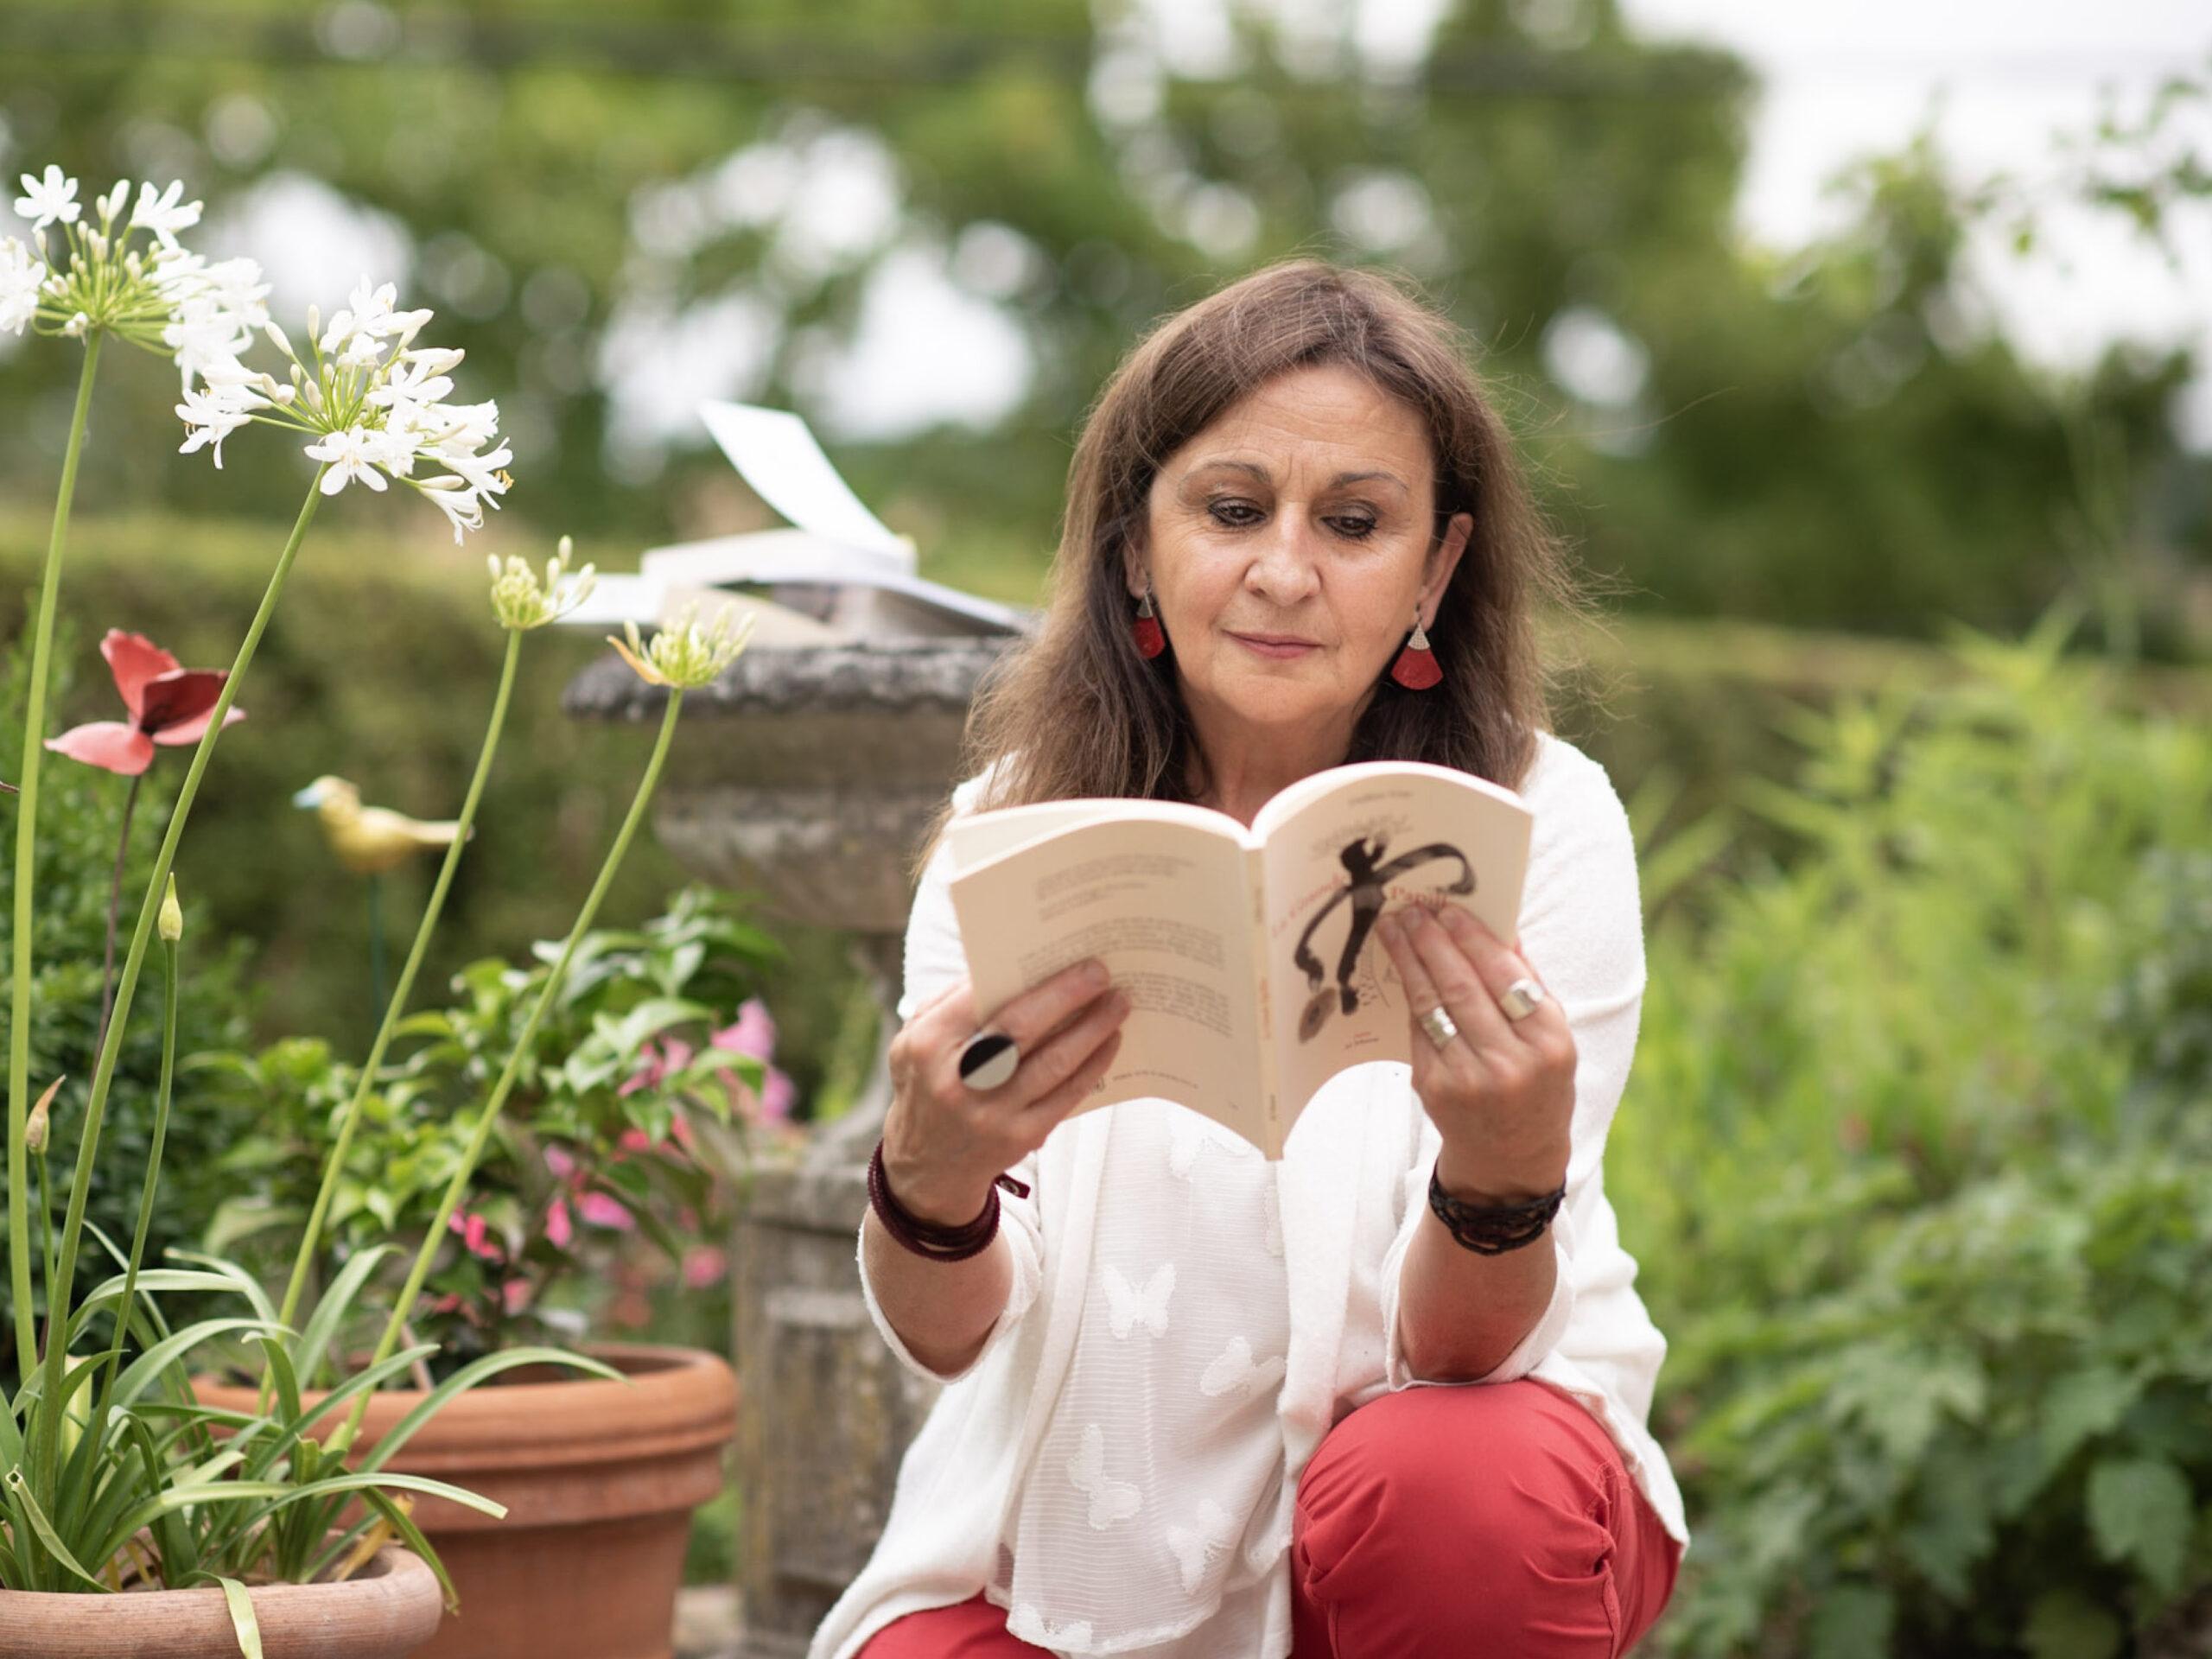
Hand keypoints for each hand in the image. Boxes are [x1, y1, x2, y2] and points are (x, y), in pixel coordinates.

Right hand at [881, 960, 1128, 1226]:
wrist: (927, 1165)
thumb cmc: (928, 1084)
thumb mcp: (916, 1041)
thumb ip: (951, 1002)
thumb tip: (1010, 969)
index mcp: (928, 1045)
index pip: (979, 998)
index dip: (1025, 978)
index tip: (1062, 960)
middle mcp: (958, 1080)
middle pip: (1022, 1027)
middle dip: (1066, 995)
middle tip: (1100, 973)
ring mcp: (991, 1113)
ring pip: (1054, 1062)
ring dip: (1092, 1029)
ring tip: (1117, 1004)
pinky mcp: (1020, 1137)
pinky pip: (1067, 1095)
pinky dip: (1093, 1065)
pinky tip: (1109, 1043)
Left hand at [1374, 906, 1573, 1200]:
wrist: (1512, 1157)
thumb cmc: (1537, 1085)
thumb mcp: (1552, 1038)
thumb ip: (1528, 985)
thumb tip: (1499, 927)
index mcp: (1549, 1044)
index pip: (1506, 977)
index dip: (1473, 939)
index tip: (1450, 910)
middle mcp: (1510, 1064)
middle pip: (1462, 987)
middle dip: (1432, 942)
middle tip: (1414, 911)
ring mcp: (1467, 1080)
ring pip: (1432, 1006)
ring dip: (1409, 961)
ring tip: (1395, 929)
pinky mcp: (1434, 1089)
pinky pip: (1419, 1031)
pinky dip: (1412, 998)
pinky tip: (1403, 971)